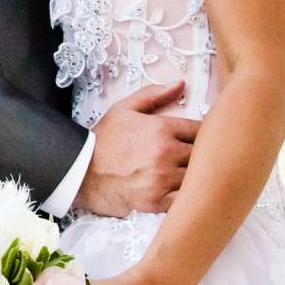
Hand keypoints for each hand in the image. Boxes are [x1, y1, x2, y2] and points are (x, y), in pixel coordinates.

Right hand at [76, 81, 198, 217]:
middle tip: (200, 160)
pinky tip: (182, 195)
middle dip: (203, 157)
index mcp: (161, 128)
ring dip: (197, 178)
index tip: (200, 141)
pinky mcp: (157, 201)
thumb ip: (153, 95)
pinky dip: (188, 199)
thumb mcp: (123, 109)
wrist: (80, 172)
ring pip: (198, 178)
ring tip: (193, 179)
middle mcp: (166, 152)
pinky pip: (186, 200)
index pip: (201, 131)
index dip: (204, 136)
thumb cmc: (103, 141)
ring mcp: (163, 178)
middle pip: (203, 155)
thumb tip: (181, 83)